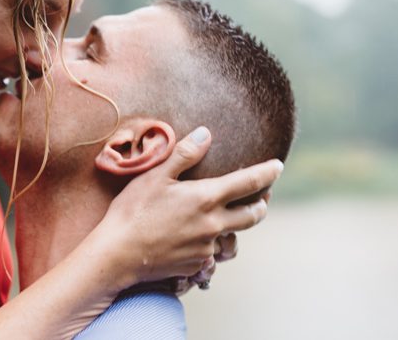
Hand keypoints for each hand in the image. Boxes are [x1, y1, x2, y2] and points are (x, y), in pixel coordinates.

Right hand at [95, 126, 282, 287]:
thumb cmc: (133, 210)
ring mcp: (206, 248)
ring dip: (236, 226)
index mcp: (206, 198)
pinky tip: (193, 238)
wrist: (118, 254)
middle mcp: (214, 224)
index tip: (279, 166)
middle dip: (261, 204)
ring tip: (229, 218)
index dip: (267, 173)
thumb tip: (206, 132)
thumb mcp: (155, 175)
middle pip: (253, 215)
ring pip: (232, 236)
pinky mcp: (196, 265)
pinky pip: (211, 253)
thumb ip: (184, 154)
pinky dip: (208, 243)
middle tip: (263, 197)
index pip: (248, 182)